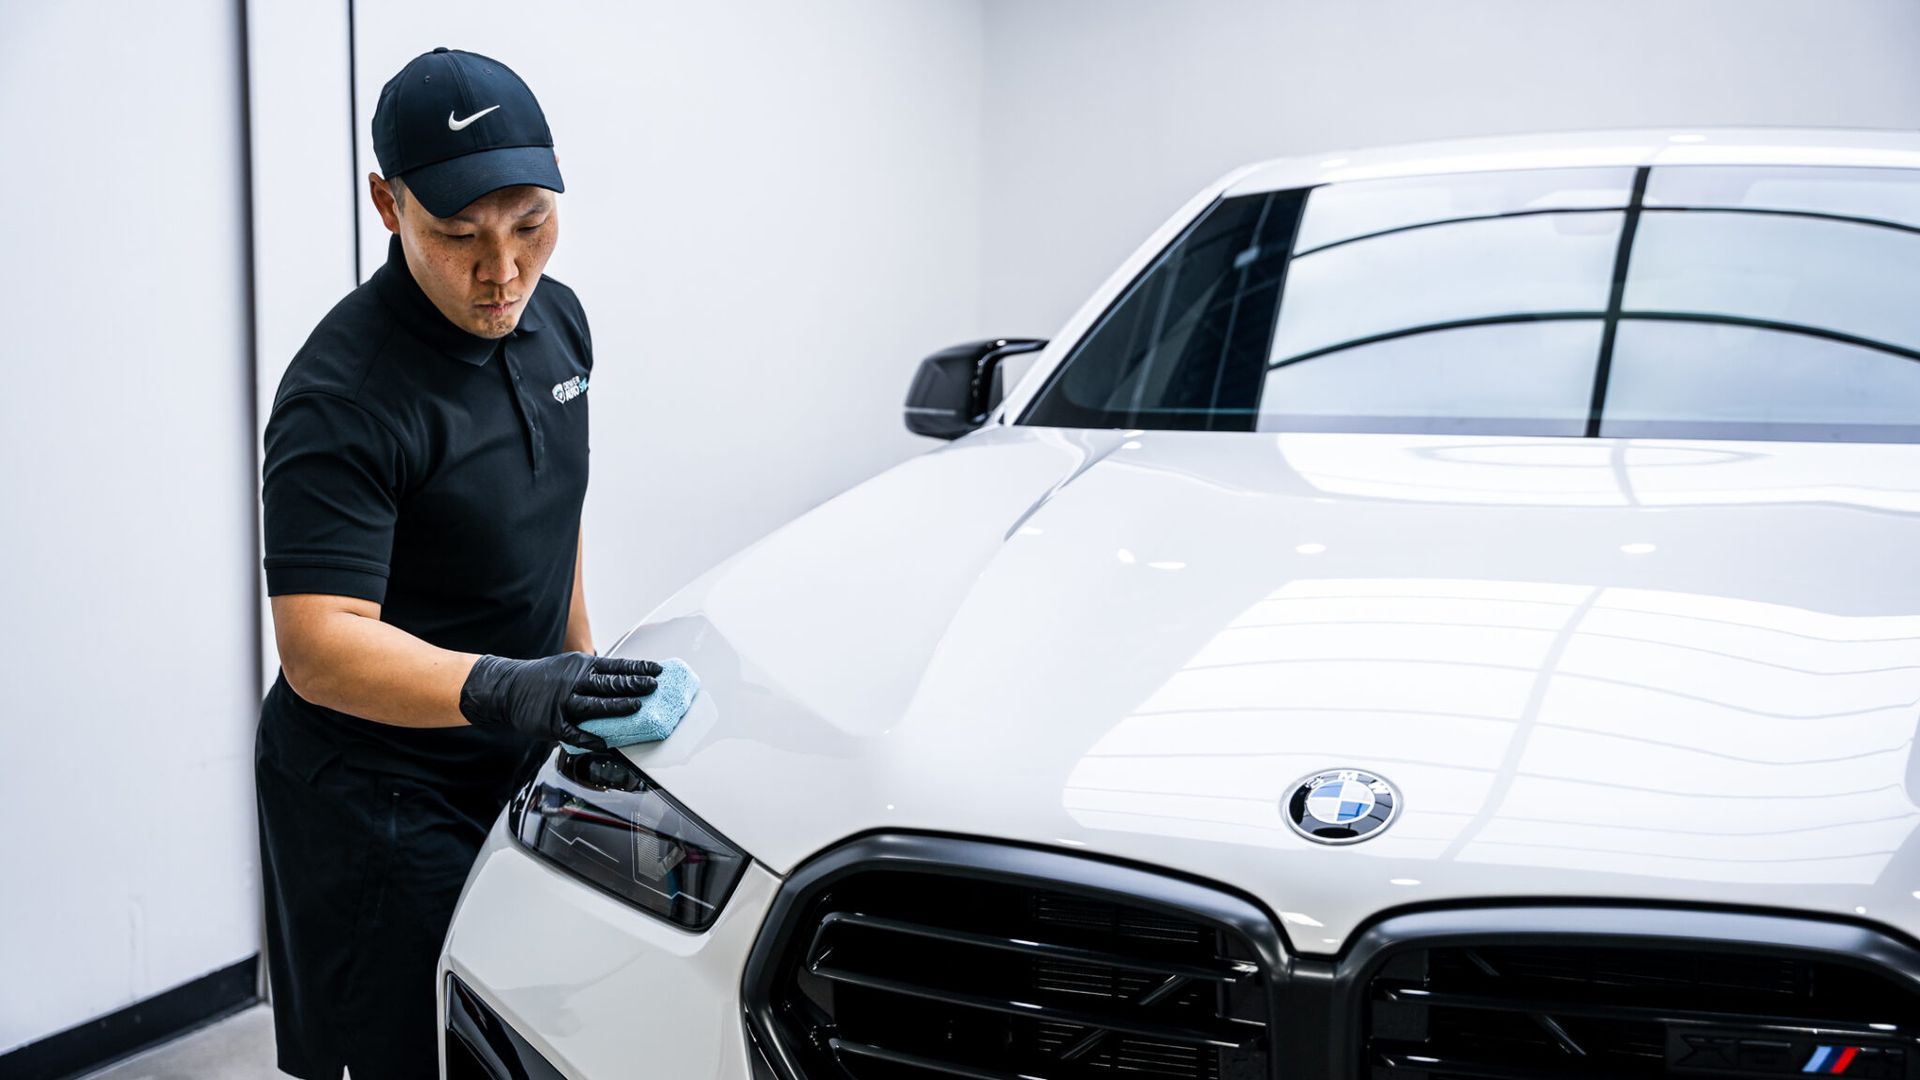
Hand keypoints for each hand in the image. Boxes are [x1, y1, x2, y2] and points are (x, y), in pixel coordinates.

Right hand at [459, 652, 664, 749]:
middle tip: (653, 688)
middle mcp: (573, 682)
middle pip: (609, 684)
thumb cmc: (546, 679)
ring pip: (595, 706)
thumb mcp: (571, 666)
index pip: (616, 666)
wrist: (508, 688)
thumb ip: (596, 674)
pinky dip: (591, 738)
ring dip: (618, 707)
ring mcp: (563, 703)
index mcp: (581, 666)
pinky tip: (606, 742)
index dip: (638, 669)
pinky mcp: (553, 724)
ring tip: (638, 708)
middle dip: (634, 685)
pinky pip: (575, 733)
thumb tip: (627, 679)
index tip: (657, 671)